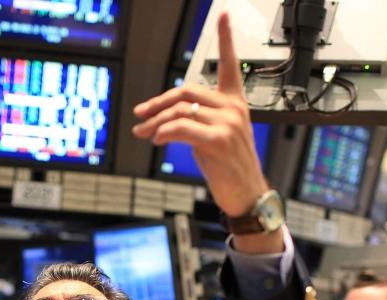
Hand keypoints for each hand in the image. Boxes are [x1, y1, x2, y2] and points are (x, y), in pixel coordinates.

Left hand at [132, 12, 281, 253]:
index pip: (229, 65)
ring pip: (179, 110)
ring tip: (143, 133)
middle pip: (186, 91)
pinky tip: (156, 139)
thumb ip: (194, 120)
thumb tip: (156, 121)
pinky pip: (181, 127)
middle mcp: (234, 108)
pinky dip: (163, 132)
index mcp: (235, 103)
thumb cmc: (229, 167)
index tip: (223, 15)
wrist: (246, 195)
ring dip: (154, 122)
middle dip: (157, 103)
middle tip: (140, 115)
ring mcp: (228, 122)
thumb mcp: (214, 137)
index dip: (225, 39)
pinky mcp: (218, 139)